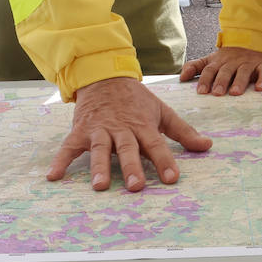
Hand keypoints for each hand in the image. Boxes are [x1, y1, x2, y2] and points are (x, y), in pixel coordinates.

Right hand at [45, 77, 211, 191]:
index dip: (164, 161)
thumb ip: (183, 131)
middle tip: (136, 185)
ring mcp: (99, 129)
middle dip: (131, 167)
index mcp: (142, 125)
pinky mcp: (81, 130)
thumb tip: (207, 146)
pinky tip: (53, 176)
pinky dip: (60, 160)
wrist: (104, 76)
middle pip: (127, 149)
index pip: (155, 145)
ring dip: (98, 167)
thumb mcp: (161, 111)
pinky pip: (68, 146)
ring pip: (99, 148)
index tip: (172, 179)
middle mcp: (121, 129)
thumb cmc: (136, 99)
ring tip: (99, 186)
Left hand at [180, 47, 261, 95]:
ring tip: (235, 92)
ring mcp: (248, 63)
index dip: (205, 80)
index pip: (209, 70)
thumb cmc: (229, 57)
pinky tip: (261, 88)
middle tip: (217, 93)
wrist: (252, 40)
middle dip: (220, 82)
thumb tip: (181, 78)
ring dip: (239, 82)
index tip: (201, 91)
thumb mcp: (211, 59)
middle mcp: (233, 62)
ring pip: (243, 72)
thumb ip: (195, 67)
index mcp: (219, 61)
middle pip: (225, 71)